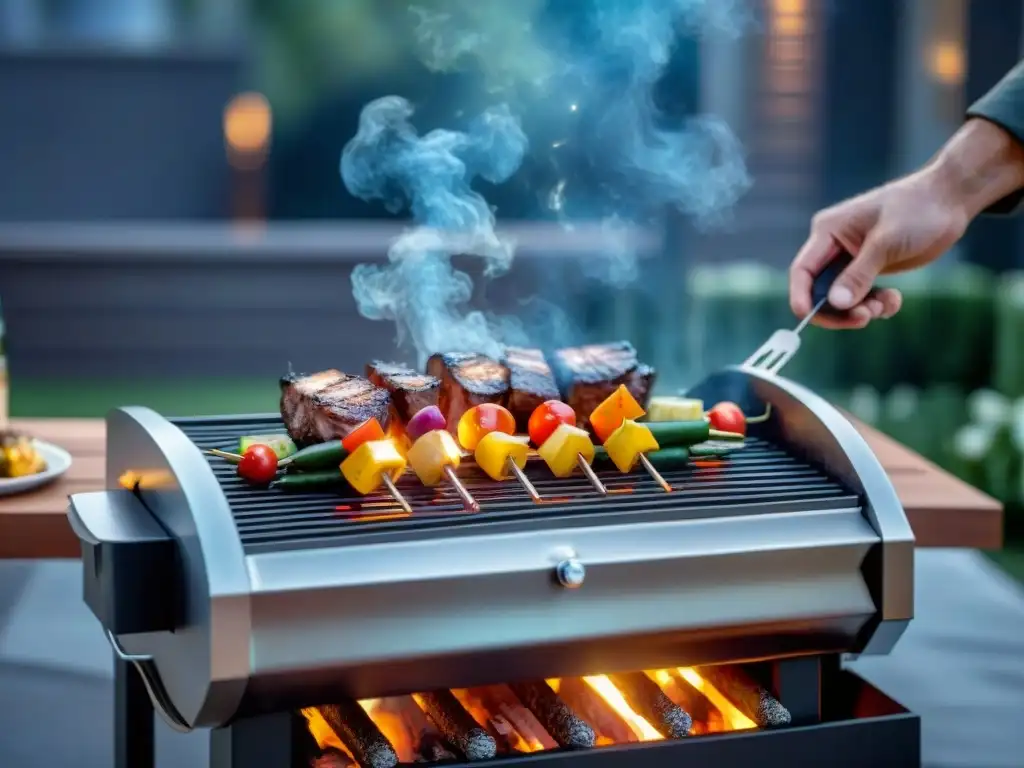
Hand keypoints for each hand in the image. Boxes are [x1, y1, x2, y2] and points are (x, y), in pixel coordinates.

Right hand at [789, 167, 967, 328]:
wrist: (949, 200)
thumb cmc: (916, 210)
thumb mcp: (886, 242)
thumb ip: (859, 274)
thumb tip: (836, 303)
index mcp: (828, 231)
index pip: (803, 270)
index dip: (801, 295)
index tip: (807, 316)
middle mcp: (834, 247)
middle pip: (820, 291)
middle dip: (840, 309)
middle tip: (864, 318)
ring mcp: (851, 259)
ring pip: (842, 299)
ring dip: (862, 309)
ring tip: (886, 304)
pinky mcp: (869, 269)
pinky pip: (862, 297)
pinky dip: (877, 305)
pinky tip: (895, 299)